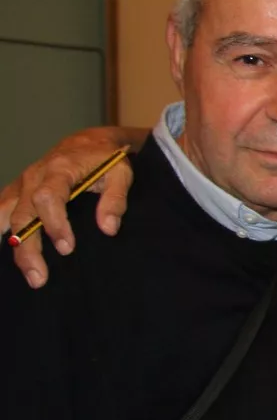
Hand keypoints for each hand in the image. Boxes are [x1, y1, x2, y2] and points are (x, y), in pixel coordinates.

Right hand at [3, 126, 143, 288]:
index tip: (67, 248)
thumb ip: (115, 200)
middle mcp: (34, 176)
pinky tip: (3, 252)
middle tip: (39, 277)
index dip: (55, 224)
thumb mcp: (121, 173)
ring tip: (24, 273)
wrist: (86, 143)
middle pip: (22, 214)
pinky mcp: (15, 191)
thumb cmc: (106, 159)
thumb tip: (109, 228)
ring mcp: (21, 184)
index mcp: (60, 169)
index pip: (48, 197)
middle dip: (29, 248)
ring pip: (5, 216)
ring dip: (11, 246)